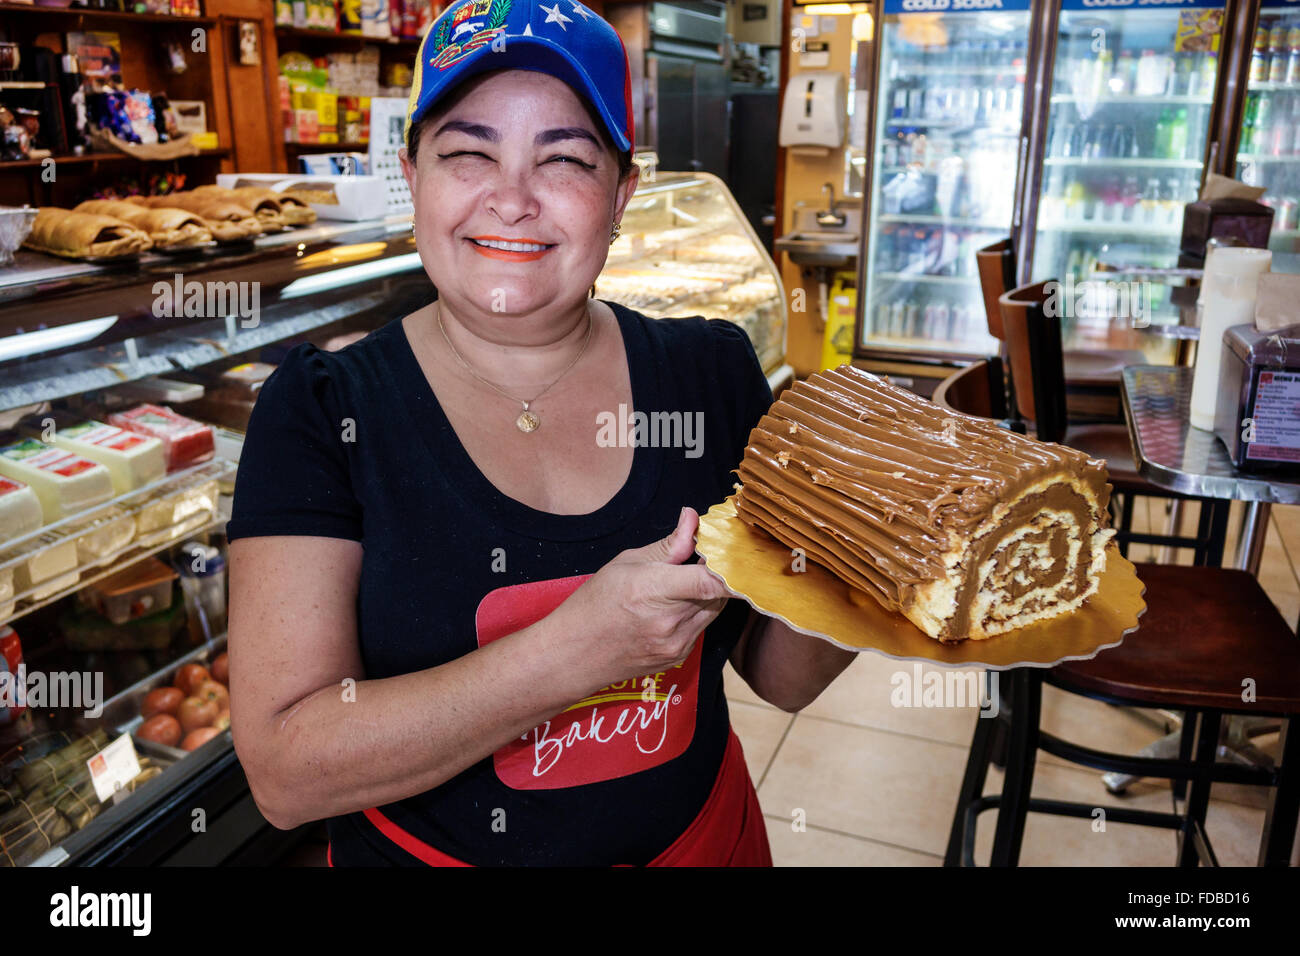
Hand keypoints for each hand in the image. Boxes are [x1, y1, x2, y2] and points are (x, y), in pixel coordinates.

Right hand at [556, 507, 730, 689]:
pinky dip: (697, 612)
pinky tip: (672, 607)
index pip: (712, 581)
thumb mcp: (627, 563)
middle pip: (719, 591)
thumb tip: (692, 518)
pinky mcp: (678, 657)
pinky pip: (701, 626)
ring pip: (714, 609)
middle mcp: (670, 622)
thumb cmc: (594, 605)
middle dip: (716, 572)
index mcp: (654, 590)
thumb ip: (669, 544)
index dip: (733, 567)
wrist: (574, 654)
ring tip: (680, 583)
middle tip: (701, 558)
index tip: (738, 553)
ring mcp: (676, 644)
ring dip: (708, 592)